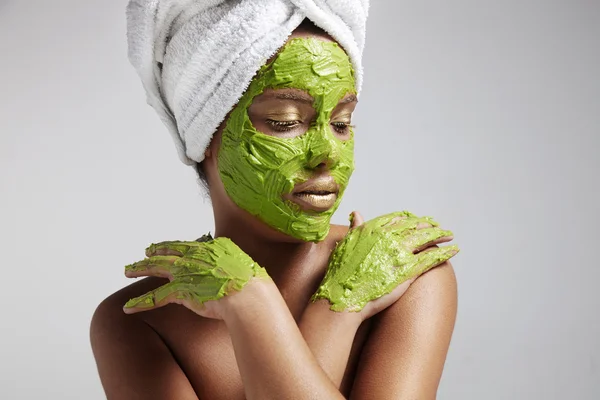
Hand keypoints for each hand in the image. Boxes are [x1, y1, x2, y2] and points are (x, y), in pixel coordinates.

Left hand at [122, 236, 268, 319]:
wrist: (248, 294)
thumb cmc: (251, 283)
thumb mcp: (242, 264)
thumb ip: (231, 262)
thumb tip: (231, 267)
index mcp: (210, 248)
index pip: (185, 245)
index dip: (172, 246)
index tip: (164, 247)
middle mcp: (194, 256)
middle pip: (168, 252)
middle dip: (153, 253)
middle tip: (144, 254)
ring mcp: (186, 272)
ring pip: (156, 268)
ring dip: (139, 269)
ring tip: (127, 271)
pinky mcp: (181, 290)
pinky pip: (155, 297)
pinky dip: (140, 302)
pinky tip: (128, 307)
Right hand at [312, 211, 458, 316]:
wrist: (343, 297)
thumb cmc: (341, 274)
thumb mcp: (346, 244)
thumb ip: (356, 228)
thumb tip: (357, 213)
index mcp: (373, 228)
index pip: (398, 219)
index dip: (410, 219)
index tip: (418, 220)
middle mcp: (388, 237)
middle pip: (415, 226)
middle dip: (428, 225)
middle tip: (438, 226)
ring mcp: (400, 252)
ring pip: (426, 238)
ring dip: (441, 235)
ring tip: (450, 235)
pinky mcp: (409, 270)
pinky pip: (432, 257)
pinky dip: (445, 252)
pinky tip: (453, 250)